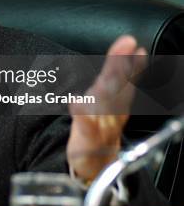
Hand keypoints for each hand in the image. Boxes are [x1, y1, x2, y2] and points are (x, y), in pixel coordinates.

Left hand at [66, 35, 146, 182]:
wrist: (95, 163)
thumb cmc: (98, 128)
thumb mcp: (102, 100)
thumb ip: (111, 76)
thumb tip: (123, 49)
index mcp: (112, 100)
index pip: (119, 75)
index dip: (124, 58)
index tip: (130, 42)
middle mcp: (110, 111)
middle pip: (116, 85)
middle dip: (121, 66)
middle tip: (127, 47)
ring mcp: (101, 124)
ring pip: (105, 103)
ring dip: (108, 86)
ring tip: (111, 69)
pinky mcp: (87, 138)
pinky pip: (85, 127)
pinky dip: (82, 115)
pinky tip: (75, 103)